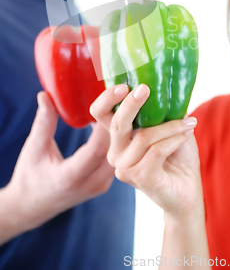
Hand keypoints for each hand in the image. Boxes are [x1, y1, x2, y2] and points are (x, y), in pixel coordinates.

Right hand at [4, 91, 115, 236]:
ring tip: (126, 105)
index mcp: (70, 176)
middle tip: (125, 95)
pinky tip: (120, 123)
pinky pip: (118, 160)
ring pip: (120, 155)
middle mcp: (90, 183)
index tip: (114, 101)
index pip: (96, 149)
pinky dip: (120, 141)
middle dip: (121, 121)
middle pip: (113, 150)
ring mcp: (100, 185)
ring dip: (124, 131)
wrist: (30, 208)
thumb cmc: (29, 177)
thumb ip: (43, 122)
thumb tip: (45, 94)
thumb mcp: (34, 148)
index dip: (106, 124)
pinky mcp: (103, 184)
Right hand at [90, 84, 202, 218]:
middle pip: (116, 123)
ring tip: (189, 122)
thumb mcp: (169, 126)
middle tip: (146, 88)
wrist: (187, 191)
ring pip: (143, 136)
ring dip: (170, 126)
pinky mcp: (139, 178)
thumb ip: (163, 109)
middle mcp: (116, 151)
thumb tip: (168, 85)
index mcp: (119, 136)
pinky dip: (174, 139)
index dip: (107, 97)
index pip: (100, 113)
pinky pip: (157, 150)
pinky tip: (187, 134)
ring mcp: (124, 167)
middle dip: (131, 103)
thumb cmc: (177, 156)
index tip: (125, 84)